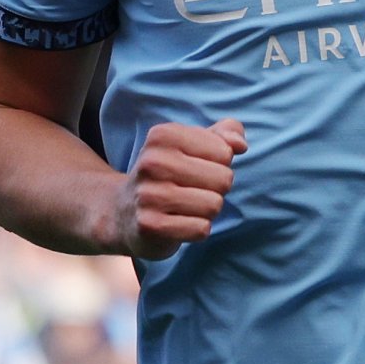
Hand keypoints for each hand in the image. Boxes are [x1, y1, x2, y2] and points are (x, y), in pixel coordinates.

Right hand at [114, 119, 242, 257]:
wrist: (123, 212)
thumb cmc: (169, 174)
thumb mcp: (194, 145)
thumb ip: (225, 134)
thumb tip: (240, 144)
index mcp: (163, 135)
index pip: (225, 152)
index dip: (219, 164)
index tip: (196, 168)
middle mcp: (152, 162)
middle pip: (223, 179)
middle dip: (216, 189)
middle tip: (192, 191)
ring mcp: (148, 194)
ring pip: (214, 205)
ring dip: (207, 211)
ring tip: (185, 207)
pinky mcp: (150, 225)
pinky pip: (201, 228)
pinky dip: (197, 229)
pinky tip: (179, 223)